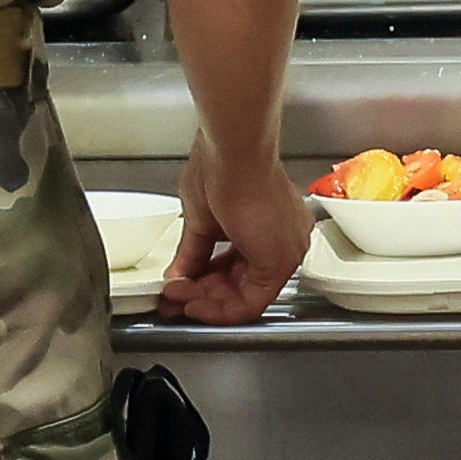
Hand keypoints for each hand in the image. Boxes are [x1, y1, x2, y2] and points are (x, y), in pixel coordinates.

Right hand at [166, 151, 310, 325]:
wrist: (232, 150)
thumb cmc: (223, 164)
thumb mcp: (201, 220)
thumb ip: (193, 254)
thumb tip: (178, 276)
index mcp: (273, 225)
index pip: (239, 266)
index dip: (206, 281)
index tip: (182, 286)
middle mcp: (286, 240)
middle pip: (243, 286)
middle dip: (202, 296)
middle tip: (174, 297)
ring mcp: (286, 252)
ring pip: (246, 298)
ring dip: (206, 303)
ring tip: (176, 297)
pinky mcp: (278, 263)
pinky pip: (250, 303)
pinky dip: (218, 309)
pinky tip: (193, 302)